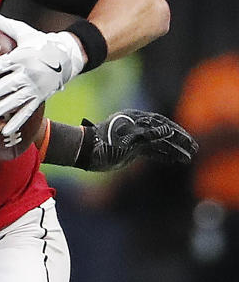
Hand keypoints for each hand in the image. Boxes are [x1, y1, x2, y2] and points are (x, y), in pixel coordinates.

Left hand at [0, 8, 85, 135]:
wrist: (67, 54)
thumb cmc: (40, 42)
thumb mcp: (22, 30)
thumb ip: (1, 23)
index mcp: (21, 56)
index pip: (2, 64)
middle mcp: (28, 73)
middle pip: (7, 84)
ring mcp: (35, 86)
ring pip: (16, 100)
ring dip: (1, 109)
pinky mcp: (40, 97)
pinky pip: (27, 111)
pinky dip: (17, 121)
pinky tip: (6, 130)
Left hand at [78, 109, 197, 170]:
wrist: (87, 152)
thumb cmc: (104, 142)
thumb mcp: (126, 138)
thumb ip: (147, 134)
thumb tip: (168, 131)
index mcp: (135, 120)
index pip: (161, 123)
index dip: (176, 131)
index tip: (188, 140)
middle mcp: (137, 128)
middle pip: (162, 133)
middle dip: (179, 141)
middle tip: (194, 149)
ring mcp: (135, 139)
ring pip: (159, 144)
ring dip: (174, 150)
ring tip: (188, 158)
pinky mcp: (131, 150)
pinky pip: (151, 152)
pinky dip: (163, 156)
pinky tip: (174, 160)